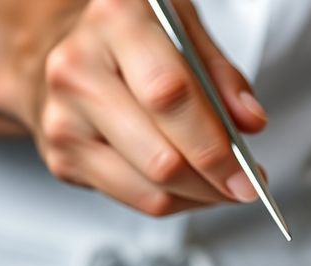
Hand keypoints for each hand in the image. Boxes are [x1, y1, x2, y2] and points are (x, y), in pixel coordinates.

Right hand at [8, 0, 266, 215]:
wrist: (63, 46)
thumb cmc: (132, 36)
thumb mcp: (184, 29)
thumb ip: (222, 75)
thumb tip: (249, 121)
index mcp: (117, 20)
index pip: (170, 96)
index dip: (213, 145)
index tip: (246, 173)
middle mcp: (79, 68)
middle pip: (159, 156)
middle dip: (212, 182)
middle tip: (242, 187)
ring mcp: (63, 117)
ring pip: (148, 188)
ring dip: (196, 197)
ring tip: (219, 186)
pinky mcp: (61, 157)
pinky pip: (132, 200)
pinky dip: (172, 200)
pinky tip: (188, 185)